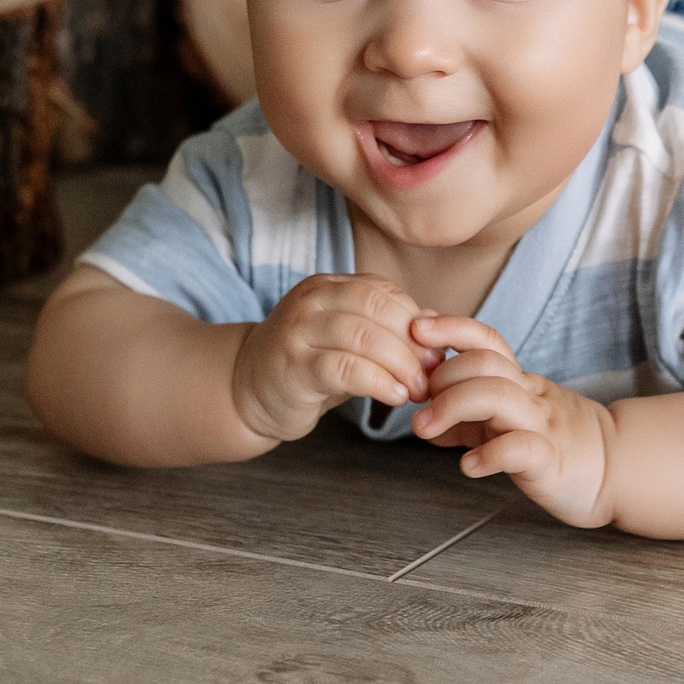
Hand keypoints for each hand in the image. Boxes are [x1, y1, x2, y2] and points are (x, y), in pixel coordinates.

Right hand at [230, 274, 435, 443]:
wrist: (246, 389)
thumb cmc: (306, 363)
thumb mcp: (346, 336)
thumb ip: (385, 326)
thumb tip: (437, 323)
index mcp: (326, 287)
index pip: (382, 291)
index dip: (415, 320)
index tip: (435, 350)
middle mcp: (309, 302)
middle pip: (375, 309)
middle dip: (411, 343)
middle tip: (430, 373)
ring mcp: (297, 332)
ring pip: (362, 337)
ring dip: (400, 365)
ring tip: (417, 389)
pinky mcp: (292, 368)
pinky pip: (345, 369)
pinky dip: (378, 383)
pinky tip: (394, 396)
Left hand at [409, 316, 617, 528]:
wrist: (612, 470)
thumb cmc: (553, 443)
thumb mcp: (505, 421)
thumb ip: (467, 415)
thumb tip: (424, 417)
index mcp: (518, 380)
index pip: (486, 339)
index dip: (452, 327)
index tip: (417, 329)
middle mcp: (529, 395)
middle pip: (484, 362)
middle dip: (442, 376)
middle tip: (419, 405)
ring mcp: (540, 425)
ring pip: (497, 396)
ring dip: (451, 407)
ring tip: (424, 430)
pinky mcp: (550, 460)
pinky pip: (519, 448)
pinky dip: (487, 455)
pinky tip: (468, 466)